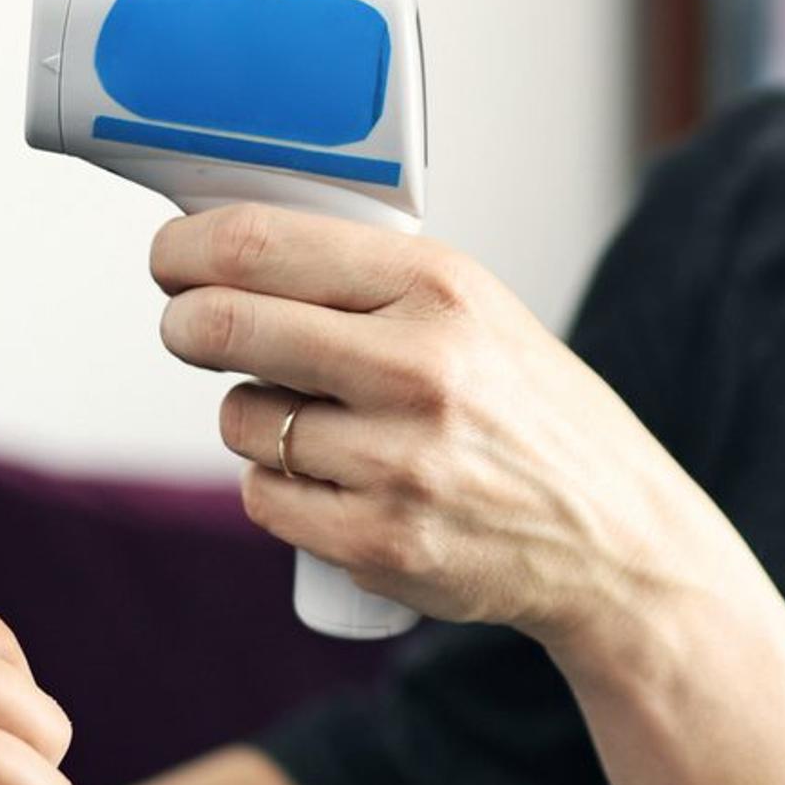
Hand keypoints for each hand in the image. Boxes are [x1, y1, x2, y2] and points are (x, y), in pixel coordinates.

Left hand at [150, 204, 744, 662]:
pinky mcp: (376, 539)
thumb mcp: (476, 311)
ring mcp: (395, 460)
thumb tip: (230, 250)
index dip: (185, 250)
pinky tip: (340, 484)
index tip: (171, 258)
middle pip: (222, 325)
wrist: (613, 537)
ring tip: (323, 424)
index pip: (258, 245)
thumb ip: (370, 280)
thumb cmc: (529, 413)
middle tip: (187, 326)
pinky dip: (281, 491)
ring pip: (239, 418)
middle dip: (184, 324)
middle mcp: (417, 367)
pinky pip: (262, 498)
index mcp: (439, 287)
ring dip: (253, 418)